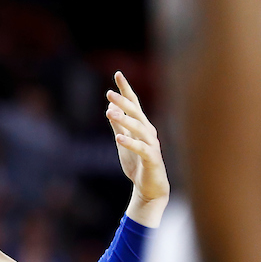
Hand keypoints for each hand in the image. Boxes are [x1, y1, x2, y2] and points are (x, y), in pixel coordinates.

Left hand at [106, 72, 168, 225]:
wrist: (149, 187)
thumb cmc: (137, 162)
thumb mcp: (123, 141)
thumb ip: (118, 125)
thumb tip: (110, 108)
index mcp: (141, 126)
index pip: (134, 104)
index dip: (126, 89)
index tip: (117, 74)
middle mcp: (148, 132)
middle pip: (136, 113)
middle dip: (123, 102)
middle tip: (109, 93)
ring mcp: (151, 145)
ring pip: (138, 129)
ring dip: (125, 120)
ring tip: (110, 113)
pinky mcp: (152, 159)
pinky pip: (141, 149)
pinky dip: (130, 143)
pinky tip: (119, 138)